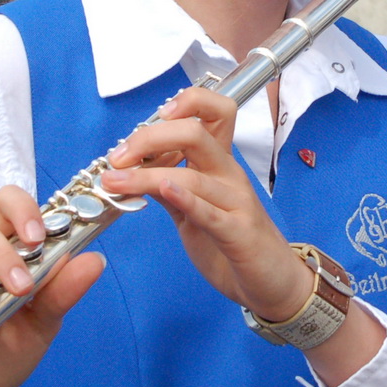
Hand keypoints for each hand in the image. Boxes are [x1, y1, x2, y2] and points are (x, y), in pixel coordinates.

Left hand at [100, 87, 313, 322]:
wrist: (272, 283)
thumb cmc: (233, 243)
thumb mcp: (192, 210)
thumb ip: (166, 186)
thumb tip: (128, 169)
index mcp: (220, 163)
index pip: (215, 111)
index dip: (186, 102)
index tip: (150, 118)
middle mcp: (229, 175)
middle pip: (196, 132)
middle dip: (149, 138)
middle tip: (117, 158)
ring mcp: (236, 202)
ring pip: (192, 174)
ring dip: (146, 175)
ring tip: (114, 182)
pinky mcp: (238, 234)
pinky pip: (210, 211)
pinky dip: (185, 198)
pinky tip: (164, 189)